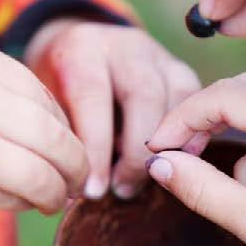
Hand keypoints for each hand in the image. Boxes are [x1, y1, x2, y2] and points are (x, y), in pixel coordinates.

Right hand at [0, 37, 87, 218]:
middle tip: (80, 177)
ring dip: (56, 191)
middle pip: (51, 134)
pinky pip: (7, 196)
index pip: (39, 95)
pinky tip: (24, 205)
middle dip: (74, 161)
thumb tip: (50, 128)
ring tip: (57, 199)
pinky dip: (23, 203)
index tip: (64, 143)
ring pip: (38, 171)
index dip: (61, 125)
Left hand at [25, 21, 200, 198]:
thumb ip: (65, 141)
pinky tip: (172, 165)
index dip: (96, 151)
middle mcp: (125, 46)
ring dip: (168, 149)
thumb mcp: (50, 107)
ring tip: (145, 180)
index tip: (93, 191)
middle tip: (122, 189)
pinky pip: (195, 106)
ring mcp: (159, 56)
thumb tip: (75, 198)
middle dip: (136, 153)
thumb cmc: (58, 89)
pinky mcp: (181, 70)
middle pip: (144, 97)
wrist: (78, 53)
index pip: (93, 99)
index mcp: (82, 49)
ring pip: (179, 100)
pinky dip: (188, 139)